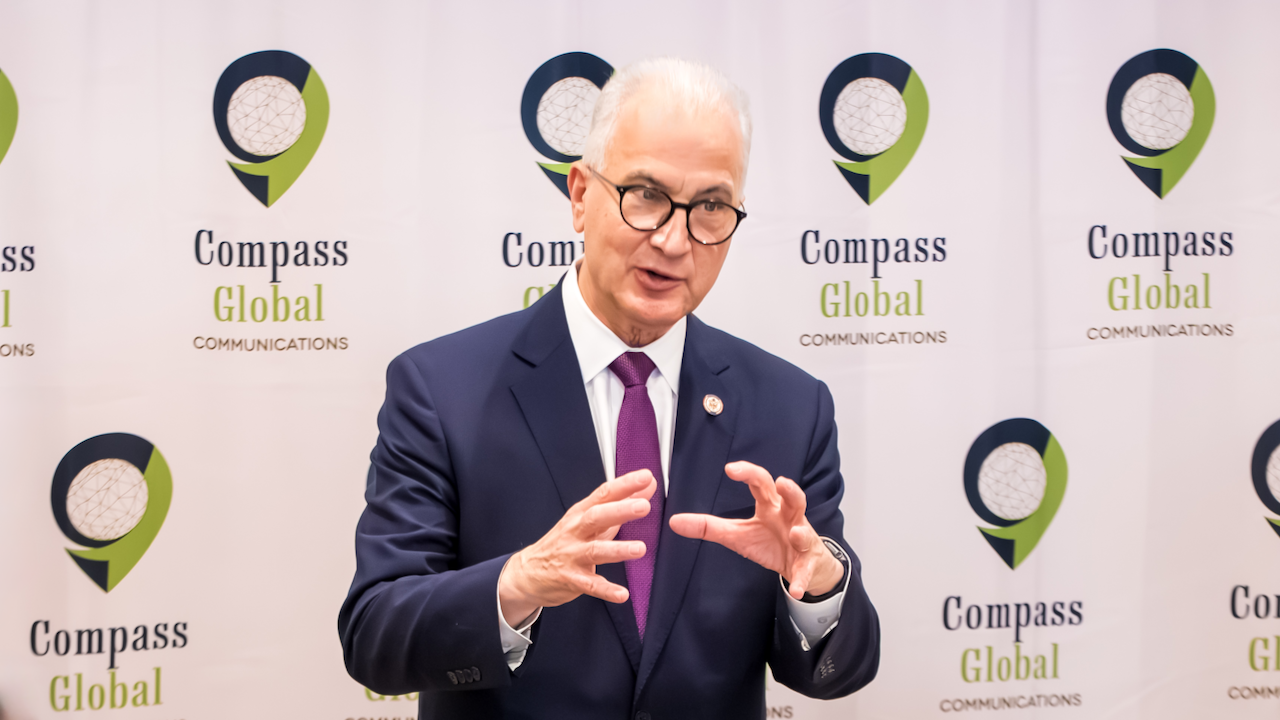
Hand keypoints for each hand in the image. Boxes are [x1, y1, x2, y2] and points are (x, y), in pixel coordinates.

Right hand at [498, 470, 656, 626]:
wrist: (528, 572)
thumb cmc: (565, 541)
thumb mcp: (590, 519)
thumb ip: (621, 503)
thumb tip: (647, 486)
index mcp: (581, 513)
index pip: (603, 494)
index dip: (624, 484)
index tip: (645, 477)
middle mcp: (575, 531)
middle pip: (596, 517)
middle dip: (620, 510)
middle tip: (643, 506)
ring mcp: (571, 555)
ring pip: (594, 550)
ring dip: (617, 549)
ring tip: (639, 549)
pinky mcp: (571, 579)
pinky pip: (590, 585)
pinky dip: (606, 589)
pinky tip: (622, 594)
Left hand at [669, 461, 843, 599]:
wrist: (803, 565)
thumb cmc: (769, 541)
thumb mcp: (738, 534)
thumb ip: (709, 527)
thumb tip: (674, 522)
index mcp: (770, 507)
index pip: (761, 484)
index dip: (748, 474)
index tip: (730, 469)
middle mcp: (789, 518)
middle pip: (794, 499)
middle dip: (790, 491)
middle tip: (782, 482)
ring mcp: (802, 540)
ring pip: (806, 532)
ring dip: (802, 533)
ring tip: (796, 533)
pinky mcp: (807, 564)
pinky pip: (805, 572)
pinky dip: (802, 581)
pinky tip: (796, 590)